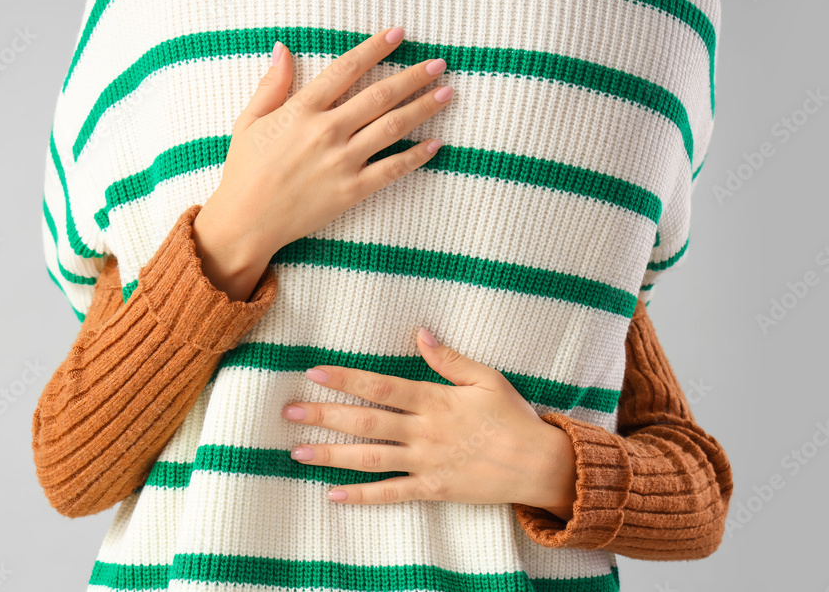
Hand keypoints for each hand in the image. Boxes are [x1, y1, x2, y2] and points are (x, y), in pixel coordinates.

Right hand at [198, 26, 453, 262]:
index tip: (398, 34)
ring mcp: (342, 162)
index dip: (375, 48)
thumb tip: (283, 48)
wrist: (247, 221)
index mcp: (301, 110)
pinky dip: (416, 156)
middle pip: (379, 95)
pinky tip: (436, 143)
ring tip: (447, 93)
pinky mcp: (351, 190)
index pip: (346, 69)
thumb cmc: (245, 170)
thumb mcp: (249, 121)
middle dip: (413, 76)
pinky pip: (392, 170)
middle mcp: (326, 131)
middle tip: (438, 63)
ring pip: (392, 127)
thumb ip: (271, 85)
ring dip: (423, 108)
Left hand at [280, 327, 578, 515]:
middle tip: (288, 412)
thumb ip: (449, 358)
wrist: (539, 464)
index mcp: (435, 400)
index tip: (314, 373)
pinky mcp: (434, 489)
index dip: (346, 379)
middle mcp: (425, 432)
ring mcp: (427, 462)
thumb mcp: (486, 378)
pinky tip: (333, 494)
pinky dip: (362, 496)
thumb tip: (420, 332)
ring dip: (332, 455)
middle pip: (366, 422)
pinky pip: (392, 494)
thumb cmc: (513, 417)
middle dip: (325, 416)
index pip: (381, 386)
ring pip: (371, 459)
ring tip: (297, 451)